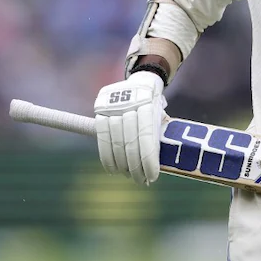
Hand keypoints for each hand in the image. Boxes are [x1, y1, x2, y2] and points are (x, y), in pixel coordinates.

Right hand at [94, 71, 166, 185]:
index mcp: (147, 103)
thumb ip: (157, 135)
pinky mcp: (100, 108)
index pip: (146, 136)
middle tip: (141, 181)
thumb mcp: (160, 114)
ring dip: (122, 164)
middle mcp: (129, 103)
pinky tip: (113, 168)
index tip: (152, 176)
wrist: (141, 80)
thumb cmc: (154, 105)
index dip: (148, 159)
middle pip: (129, 141)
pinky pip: (101, 136)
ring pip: (115, 140)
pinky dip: (106, 155)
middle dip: (135, 166)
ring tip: (129, 175)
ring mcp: (113, 105)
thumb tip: (158, 166)